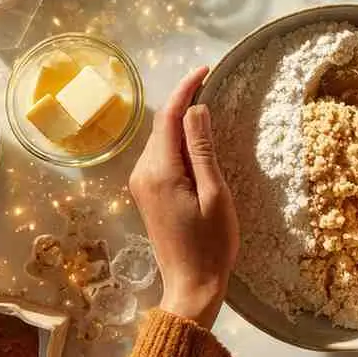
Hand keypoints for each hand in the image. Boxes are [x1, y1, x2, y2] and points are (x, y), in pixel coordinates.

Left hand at [129, 67, 238, 328]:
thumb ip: (203, 150)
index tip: (206, 70)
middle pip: (162, 126)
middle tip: (212, 84)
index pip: (170, 117)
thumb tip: (196, 109)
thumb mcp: (215, 194)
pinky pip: (161, 157)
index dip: (186, 89)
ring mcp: (142, 184)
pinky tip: (196, 141)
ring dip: (181, 122)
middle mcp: (143, 173)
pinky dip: (177, 142)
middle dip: (184, 102)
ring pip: (161, 140)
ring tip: (208, 108)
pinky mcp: (147, 194)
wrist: (191, 286)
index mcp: (160, 171)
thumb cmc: (211, 244)